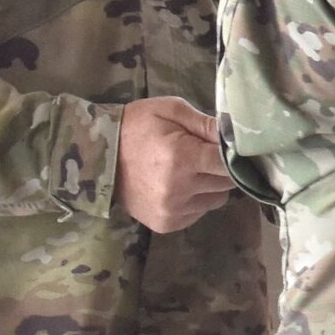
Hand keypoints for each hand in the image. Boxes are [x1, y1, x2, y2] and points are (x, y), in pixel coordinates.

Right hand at [113, 96, 235, 232]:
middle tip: (203, 155)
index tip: (231, 147)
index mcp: (182, 159)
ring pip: (216, 199)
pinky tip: (178, 185)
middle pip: (226, 183)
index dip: (234, 154)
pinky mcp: (165, 224)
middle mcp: (179, 190)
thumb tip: (237, 135)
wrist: (97, 155)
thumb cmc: (137, 126)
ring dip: (210, 186)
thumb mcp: (172, 110)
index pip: (229, 164)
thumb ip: (207, 124)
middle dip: (221, 168)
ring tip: (189, 170)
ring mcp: (172, 211)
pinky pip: (199, 212)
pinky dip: (196, 200)